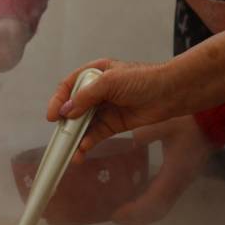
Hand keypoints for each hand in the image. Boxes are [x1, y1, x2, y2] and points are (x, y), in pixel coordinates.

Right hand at [46, 58, 183, 160]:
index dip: (58, 100)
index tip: (53, 117)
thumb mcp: (110, 81)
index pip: (69, 86)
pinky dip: (88, 142)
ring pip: (84, 124)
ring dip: (76, 137)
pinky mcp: (114, 124)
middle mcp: (97, 91)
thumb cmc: (142, 79)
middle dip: (65, 123)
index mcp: (94, 73)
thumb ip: (86, 96)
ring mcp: (105, 108)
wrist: (170, 93)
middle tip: (60, 136)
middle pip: (74, 107)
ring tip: (71, 151)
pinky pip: (96, 134)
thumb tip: (66, 112)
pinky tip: (83, 149)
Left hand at [107, 116, 212, 224]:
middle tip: (115, 218)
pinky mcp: (182, 180)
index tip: (116, 215)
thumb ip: (144, 133)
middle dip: (136, 218)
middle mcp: (179, 183)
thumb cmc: (190, 123)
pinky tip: (137, 201)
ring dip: (143, 215)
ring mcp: (182, 183)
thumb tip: (123, 141)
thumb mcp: (166, 124)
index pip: (154, 200)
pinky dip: (149, 205)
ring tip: (123, 215)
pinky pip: (165, 200)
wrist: (214, 124)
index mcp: (175, 173)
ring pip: (163, 208)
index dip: (135, 211)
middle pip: (158, 211)